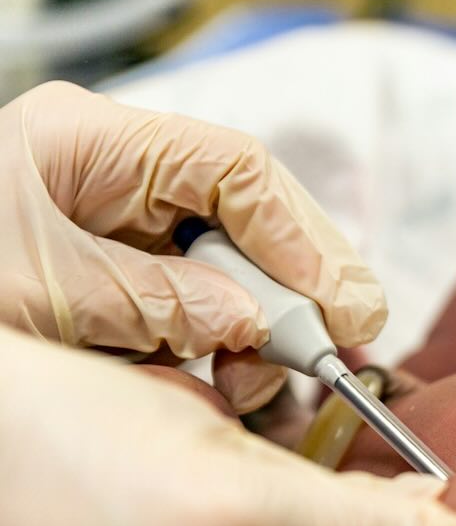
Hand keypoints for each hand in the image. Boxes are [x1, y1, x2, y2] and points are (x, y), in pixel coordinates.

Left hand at [0, 81, 386, 412]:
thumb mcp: (42, 292)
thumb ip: (153, 300)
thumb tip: (250, 323)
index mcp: (93, 146)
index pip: (237, 170)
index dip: (302, 235)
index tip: (341, 303)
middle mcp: (121, 179)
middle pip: (253, 216)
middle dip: (298, 284)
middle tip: (343, 343)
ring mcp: (128, 229)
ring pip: (240, 266)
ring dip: (265, 326)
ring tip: (261, 379)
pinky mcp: (130, 280)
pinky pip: (208, 304)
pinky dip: (229, 345)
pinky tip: (232, 375)